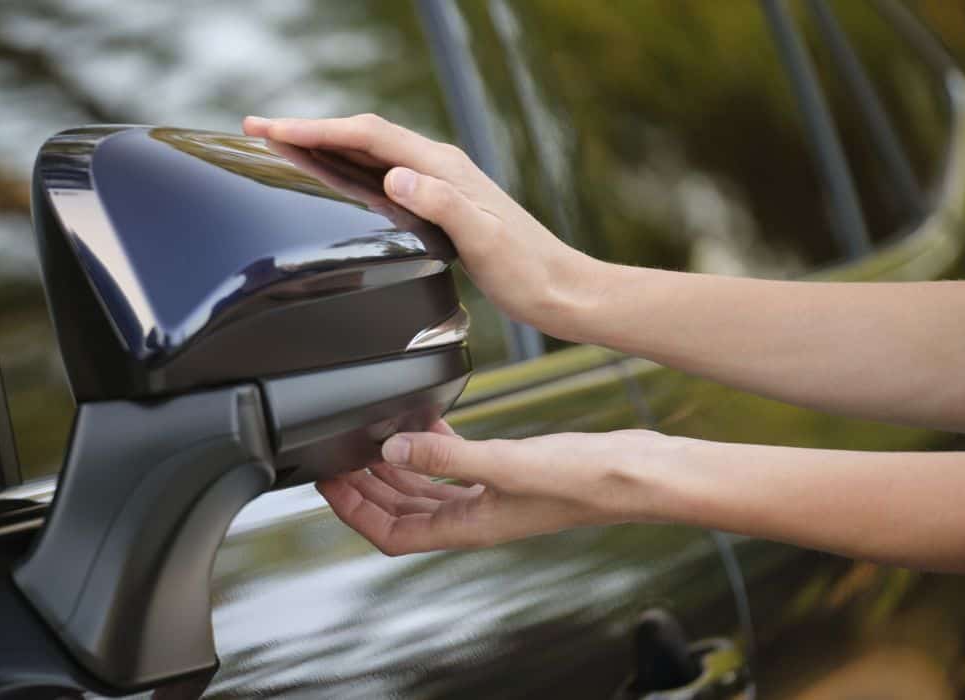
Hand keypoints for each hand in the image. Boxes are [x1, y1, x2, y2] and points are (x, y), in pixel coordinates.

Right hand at [243, 114, 602, 341]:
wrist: (560, 290)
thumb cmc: (525, 270)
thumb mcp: (483, 238)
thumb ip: (441, 203)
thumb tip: (396, 176)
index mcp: (442, 167)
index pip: (367, 135)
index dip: (315, 129)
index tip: (271, 131)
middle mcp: (439, 166)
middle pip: (361, 136)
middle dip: (307, 131)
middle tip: (257, 131)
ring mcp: (440, 184)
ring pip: (369, 154)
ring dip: (324, 148)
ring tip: (282, 150)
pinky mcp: (441, 205)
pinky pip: (382, 177)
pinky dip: (348, 171)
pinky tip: (335, 185)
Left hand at [315, 420, 672, 554]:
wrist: (637, 474)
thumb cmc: (585, 482)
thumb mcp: (507, 465)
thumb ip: (447, 457)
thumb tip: (394, 446)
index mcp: (468, 526)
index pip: (392, 534)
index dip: (354, 513)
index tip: (328, 483)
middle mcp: (474, 515)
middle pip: (401, 511)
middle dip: (364, 490)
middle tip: (336, 459)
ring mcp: (490, 495)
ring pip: (425, 490)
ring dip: (393, 469)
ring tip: (367, 440)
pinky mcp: (507, 471)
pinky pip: (456, 467)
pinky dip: (433, 449)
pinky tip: (424, 423)